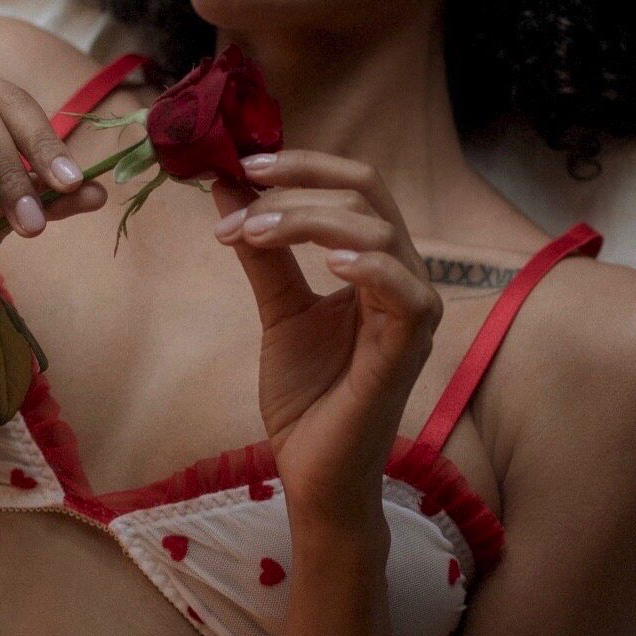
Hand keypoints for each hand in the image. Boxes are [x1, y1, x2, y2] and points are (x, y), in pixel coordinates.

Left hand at [215, 151, 441, 521]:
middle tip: (243, 192)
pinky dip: (368, 265)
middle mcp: (401, 277)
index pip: (354, 186)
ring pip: (378, 231)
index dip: (302, 165)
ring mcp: (410, 312)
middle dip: (300, 183)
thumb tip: (225, 189)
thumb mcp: (277, 309)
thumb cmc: (306, 395)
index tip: (242, 165)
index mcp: (375, 262)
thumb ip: (261, 251)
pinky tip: (326, 261)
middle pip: (367, 194)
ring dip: (309, 220)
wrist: (313, 471)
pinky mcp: (407, 350)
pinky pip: (404, 291)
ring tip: (256, 232)